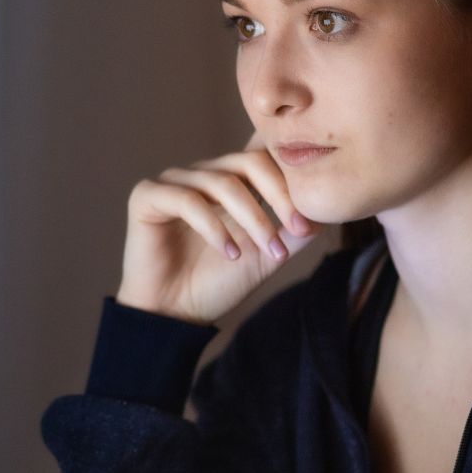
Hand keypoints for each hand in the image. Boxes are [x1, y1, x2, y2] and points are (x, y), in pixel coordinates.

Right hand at [116, 128, 325, 325]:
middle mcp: (203, 175)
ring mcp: (174, 182)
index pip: (264, 157)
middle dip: (280, 196)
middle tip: (297, 230)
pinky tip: (230, 253)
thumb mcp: (266, 257)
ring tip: (267, 250)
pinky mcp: (147, 196)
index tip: (309, 219)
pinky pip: (187, 201)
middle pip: (249, 162)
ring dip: (253, 218)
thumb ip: (292, 232)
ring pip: (223, 183)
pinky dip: (214, 227)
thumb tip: (324, 212)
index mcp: (230, 182)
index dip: (290, 178)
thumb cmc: (217, 284)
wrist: (174, 315)